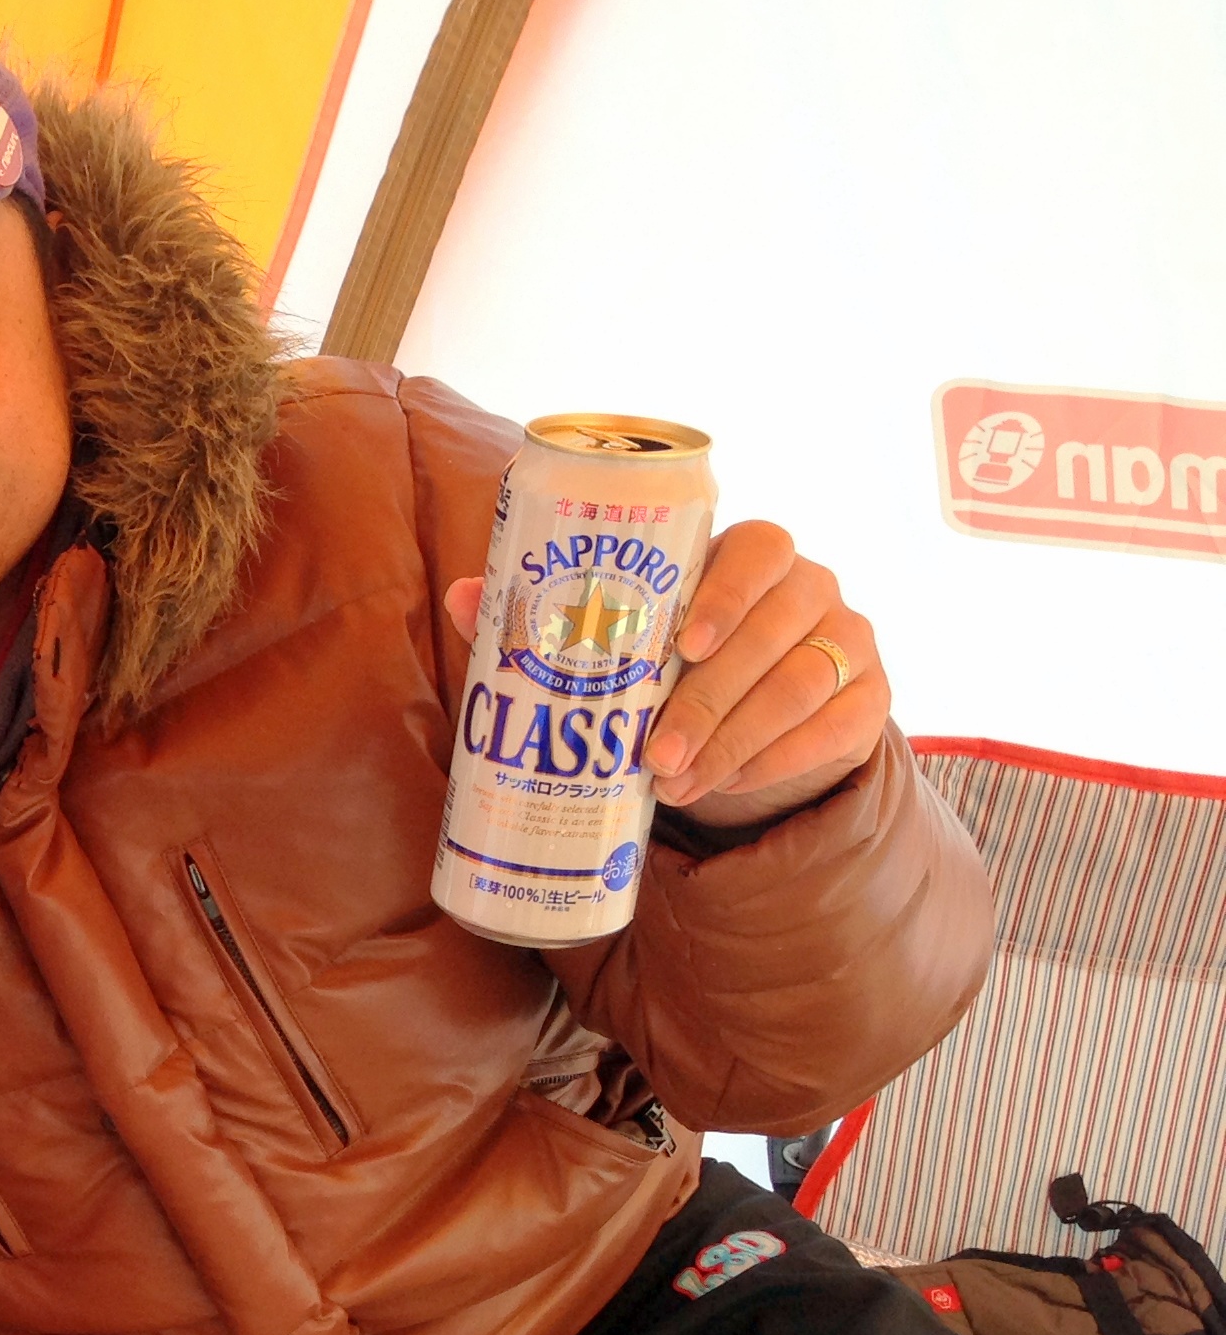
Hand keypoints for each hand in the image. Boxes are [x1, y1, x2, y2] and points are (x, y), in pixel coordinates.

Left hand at [444, 520, 885, 830]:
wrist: (748, 732)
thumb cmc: (669, 673)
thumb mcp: (619, 648)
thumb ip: (552, 621)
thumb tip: (465, 596)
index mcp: (751, 558)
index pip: (760, 547)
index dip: (727, 590)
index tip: (684, 645)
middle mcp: (810, 590)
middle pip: (776, 627)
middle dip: (709, 699)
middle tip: (654, 756)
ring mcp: (847, 642)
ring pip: (802, 683)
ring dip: (735, 740)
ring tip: (673, 787)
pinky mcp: (869, 700)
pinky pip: (838, 727)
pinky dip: (780, 759)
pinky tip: (731, 785)